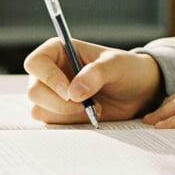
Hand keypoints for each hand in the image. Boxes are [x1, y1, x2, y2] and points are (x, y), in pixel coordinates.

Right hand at [23, 37, 163, 124]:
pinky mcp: (60, 113)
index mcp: (59, 51)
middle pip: (34, 91)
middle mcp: (51, 72)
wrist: (139, 92)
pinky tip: (90, 116)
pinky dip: (70, 123)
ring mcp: (53, 94)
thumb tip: (73, 92)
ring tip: (94, 107)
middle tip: (87, 104)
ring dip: (67, 114)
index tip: (69, 92)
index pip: (36, 63)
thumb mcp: (117, 65)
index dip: (48, 78)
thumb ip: (96, 73)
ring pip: (40, 110)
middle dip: (60, 103)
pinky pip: (53, 123)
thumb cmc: (127, 69)